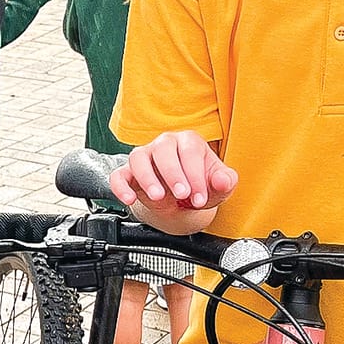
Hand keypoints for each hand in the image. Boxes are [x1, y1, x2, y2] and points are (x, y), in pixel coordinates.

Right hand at [111, 132, 237, 224]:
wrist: (181, 202)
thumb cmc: (199, 187)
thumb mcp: (218, 187)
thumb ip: (225, 182)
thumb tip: (222, 180)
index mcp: (189, 141)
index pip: (190, 151)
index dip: (195, 175)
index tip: (200, 197)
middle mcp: (164, 144)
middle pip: (164, 149)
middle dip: (173, 174)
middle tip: (182, 195)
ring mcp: (144, 157)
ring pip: (138, 158)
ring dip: (147, 178)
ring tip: (158, 197)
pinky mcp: (128, 173)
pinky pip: (118, 175)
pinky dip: (120, 187)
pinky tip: (129, 199)